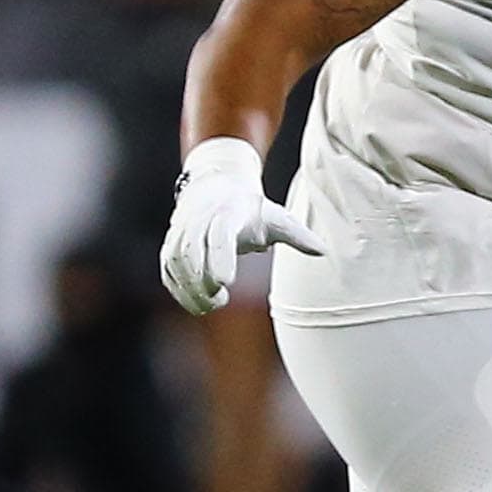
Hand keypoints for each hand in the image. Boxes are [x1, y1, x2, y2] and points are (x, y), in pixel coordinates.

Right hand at [162, 137, 325, 314]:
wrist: (216, 187)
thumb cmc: (252, 210)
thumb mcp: (277, 218)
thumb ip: (298, 236)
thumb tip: (323, 251)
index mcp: (228, 213)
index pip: (220, 236)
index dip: (221, 259)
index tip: (226, 282)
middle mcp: (200, 220)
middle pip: (193, 252)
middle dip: (202, 281)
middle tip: (219, 302)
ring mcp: (182, 232)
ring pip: (177, 263)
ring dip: (190, 289)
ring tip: (212, 305)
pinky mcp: (171, 245)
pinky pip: (168, 270)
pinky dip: (178, 290)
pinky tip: (196, 304)